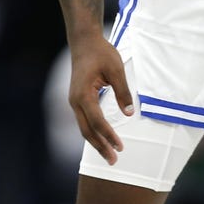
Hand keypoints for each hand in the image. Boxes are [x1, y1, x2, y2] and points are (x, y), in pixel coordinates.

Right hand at [67, 33, 134, 164]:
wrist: (84, 41)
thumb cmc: (101, 53)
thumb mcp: (116, 70)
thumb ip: (123, 92)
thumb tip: (129, 114)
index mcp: (84, 95)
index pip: (98, 122)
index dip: (109, 136)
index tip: (120, 147)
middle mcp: (75, 101)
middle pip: (87, 130)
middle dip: (100, 147)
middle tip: (113, 161)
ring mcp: (74, 101)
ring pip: (84, 127)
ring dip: (96, 142)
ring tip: (108, 155)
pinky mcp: (77, 99)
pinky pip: (84, 121)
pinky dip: (93, 132)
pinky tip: (101, 139)